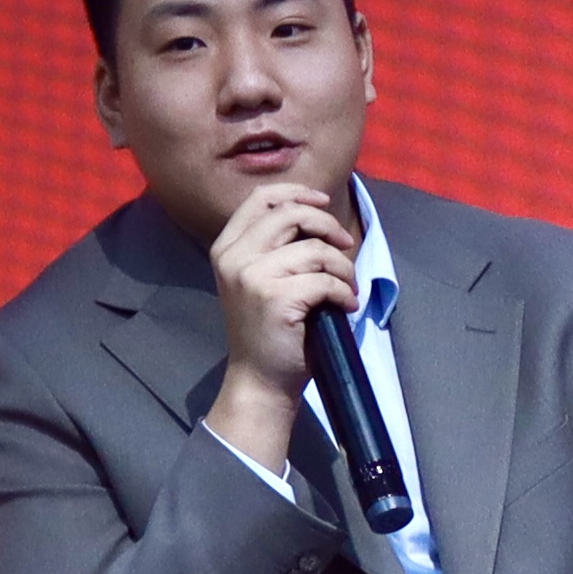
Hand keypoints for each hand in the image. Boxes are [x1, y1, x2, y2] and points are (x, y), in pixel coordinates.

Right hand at [202, 183, 357, 471]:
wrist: (260, 380)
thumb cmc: (269, 329)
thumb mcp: (260, 278)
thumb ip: (275, 244)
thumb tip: (316, 210)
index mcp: (226, 247)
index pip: (261, 198)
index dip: (297, 193)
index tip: (323, 201)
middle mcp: (233, 257)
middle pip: (292, 214)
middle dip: (328, 226)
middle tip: (346, 247)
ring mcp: (251, 276)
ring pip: (315, 249)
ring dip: (342, 267)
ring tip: (345, 287)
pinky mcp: (275, 297)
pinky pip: (325, 280)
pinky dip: (344, 292)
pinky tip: (344, 306)